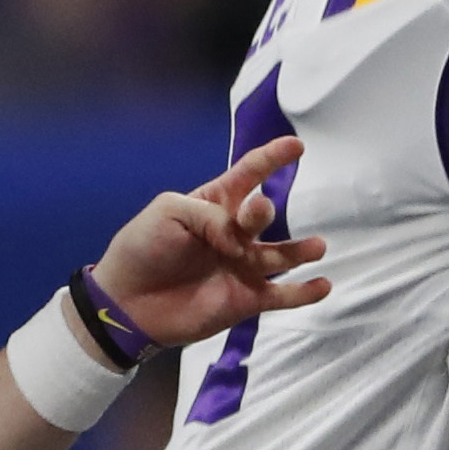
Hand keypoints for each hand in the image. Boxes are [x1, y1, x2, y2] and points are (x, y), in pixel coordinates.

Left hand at [90, 137, 331, 348]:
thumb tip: (239, 237)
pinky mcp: (245, 300)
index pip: (248, 175)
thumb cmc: (142, 249)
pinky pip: (281, 296)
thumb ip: (208, 213)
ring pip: (280, 255)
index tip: (297, 146)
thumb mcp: (167, 212)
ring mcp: (242, 267)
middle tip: (257, 212)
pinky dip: (303, 293)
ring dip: (300, 250)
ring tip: (316, 247)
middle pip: (261, 215)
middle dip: (262, 211)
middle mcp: (233, 234)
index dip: (271, 159)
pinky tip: (323, 285)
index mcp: (213, 205)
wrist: (125, 303)